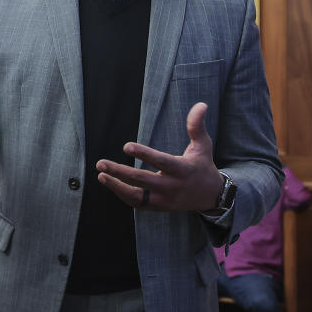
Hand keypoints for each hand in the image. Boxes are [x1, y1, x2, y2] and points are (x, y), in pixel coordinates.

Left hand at [96, 102, 223, 211]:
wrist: (211, 196)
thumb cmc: (203, 165)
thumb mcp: (203, 145)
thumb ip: (197, 126)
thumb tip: (201, 104)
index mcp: (183, 170)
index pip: (161, 162)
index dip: (144, 154)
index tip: (126, 146)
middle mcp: (172, 187)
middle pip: (142, 180)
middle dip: (120, 172)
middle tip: (100, 163)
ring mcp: (165, 200)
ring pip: (137, 196)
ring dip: (116, 186)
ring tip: (101, 174)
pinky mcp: (158, 207)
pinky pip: (137, 203)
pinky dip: (122, 194)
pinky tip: (110, 182)